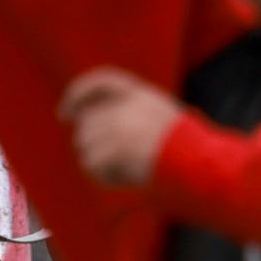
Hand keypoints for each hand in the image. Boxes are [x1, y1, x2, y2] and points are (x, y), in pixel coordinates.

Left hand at [55, 67, 181, 191]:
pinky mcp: (115, 149)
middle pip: (86, 122)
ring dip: (98, 161)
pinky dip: (104, 176)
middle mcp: (125, 105)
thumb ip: (128, 110)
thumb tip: (88, 120)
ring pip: (85, 146)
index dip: (76, 94)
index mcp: (138, 92)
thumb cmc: (182, 145)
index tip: (63, 114)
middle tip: (112, 159)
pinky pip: (92, 165)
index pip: (98, 81)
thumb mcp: (158, 114)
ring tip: (124, 169)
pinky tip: (124, 178)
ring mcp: (118, 126)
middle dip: (91, 143)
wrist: (197, 162)